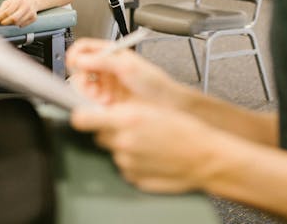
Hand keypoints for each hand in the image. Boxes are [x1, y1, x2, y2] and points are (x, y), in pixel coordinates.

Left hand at [0, 0, 37, 26]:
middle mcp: (25, 6)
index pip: (7, 12)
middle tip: (0, 24)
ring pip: (18, 23)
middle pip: (14, 19)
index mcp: (18, 1)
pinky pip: (24, 25)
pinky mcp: (34, 18)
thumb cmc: (18, 2)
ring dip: (11, 25)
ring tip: (8, 22)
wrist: (32, 0)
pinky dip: (18, 25)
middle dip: (5, 23)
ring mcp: (31, 12)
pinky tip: (17, 22)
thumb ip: (2, 9)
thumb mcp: (8, 2)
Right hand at [66, 38, 187, 108]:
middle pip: (80, 69)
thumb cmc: (154, 83)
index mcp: (110, 53)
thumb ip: (103, 61)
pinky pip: (90, 100)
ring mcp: (105, 84)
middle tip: (92, 89)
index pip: (84, 48)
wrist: (166, 105)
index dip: (75, 54)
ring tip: (104, 98)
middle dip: (83, 79)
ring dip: (90, 93)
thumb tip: (80, 59)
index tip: (74, 65)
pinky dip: (95, 103)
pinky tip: (107, 104)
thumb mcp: (128, 67)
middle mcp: (106, 67)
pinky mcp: (106, 99)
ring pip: (84, 86)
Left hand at [71, 102, 218, 192]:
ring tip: (148, 143)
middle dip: (108, 130)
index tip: (82, 114)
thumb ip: (122, 111)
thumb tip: (98, 112)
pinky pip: (124, 166)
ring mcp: (126, 162)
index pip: (82, 118)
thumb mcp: (153, 109)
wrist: (205, 157)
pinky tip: (151, 156)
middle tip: (130, 127)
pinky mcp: (132, 178)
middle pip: (98, 134)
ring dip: (123, 146)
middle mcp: (123, 142)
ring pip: (113, 150)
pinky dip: (132, 161)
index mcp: (127, 119)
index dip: (81, 116)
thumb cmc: (186, 130)